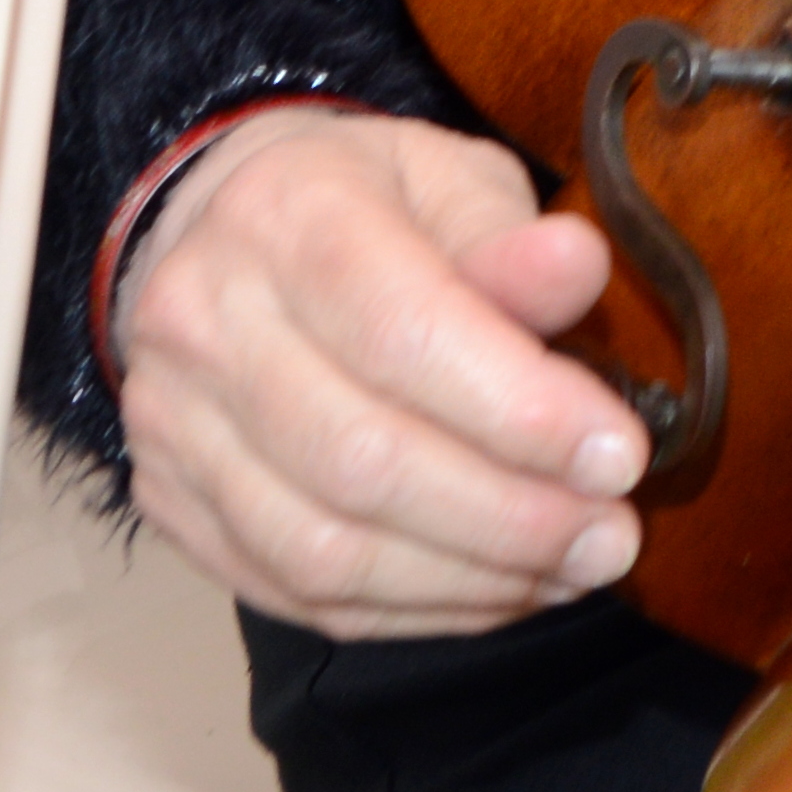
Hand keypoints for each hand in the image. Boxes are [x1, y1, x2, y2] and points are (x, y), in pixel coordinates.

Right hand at [115, 105, 645, 635]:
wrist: (218, 230)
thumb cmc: (362, 206)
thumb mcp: (447, 180)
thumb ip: (507, 238)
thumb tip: (576, 270)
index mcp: (284, 215)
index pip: (403, 330)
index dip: (519, 410)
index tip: (619, 454)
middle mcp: (205, 322)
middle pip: (361, 459)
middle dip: (510, 516)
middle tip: (612, 536)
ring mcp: (173, 425)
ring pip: (322, 550)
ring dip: (469, 578)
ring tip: (570, 570)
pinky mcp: (171, 504)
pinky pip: (295, 592)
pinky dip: (412, 610)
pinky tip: (497, 590)